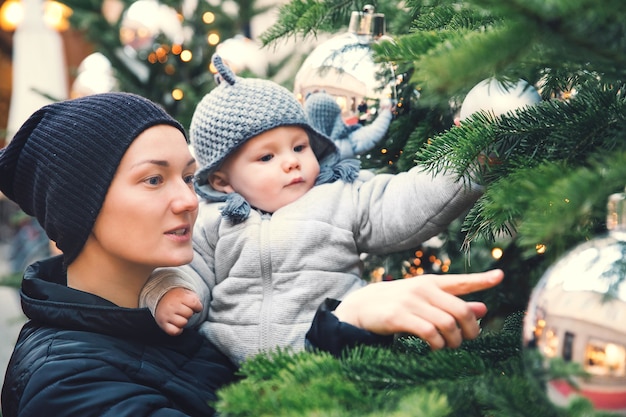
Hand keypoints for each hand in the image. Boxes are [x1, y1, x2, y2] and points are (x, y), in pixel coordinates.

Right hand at [155, 287, 202, 335]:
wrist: (161, 299)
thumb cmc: (177, 298)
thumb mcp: (187, 293)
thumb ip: (195, 299)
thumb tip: (199, 308)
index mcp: (179, 296)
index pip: (194, 303)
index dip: (198, 307)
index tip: (195, 307)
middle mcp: (172, 305)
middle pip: (189, 314)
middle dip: (190, 313)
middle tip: (185, 311)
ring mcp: (167, 315)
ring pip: (183, 323)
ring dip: (184, 321)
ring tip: (180, 317)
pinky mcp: (163, 324)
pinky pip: (174, 331)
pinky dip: (178, 330)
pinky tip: (177, 324)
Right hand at [333, 269, 503, 349]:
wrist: (362, 305)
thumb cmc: (398, 303)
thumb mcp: (425, 300)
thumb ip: (453, 304)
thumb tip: (483, 308)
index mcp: (431, 283)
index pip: (461, 281)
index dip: (482, 280)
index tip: (500, 276)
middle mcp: (423, 289)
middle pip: (461, 310)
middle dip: (470, 329)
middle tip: (469, 339)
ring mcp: (411, 302)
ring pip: (447, 324)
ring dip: (454, 340)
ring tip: (450, 346)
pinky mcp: (399, 316)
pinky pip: (429, 333)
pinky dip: (438, 344)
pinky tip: (436, 347)